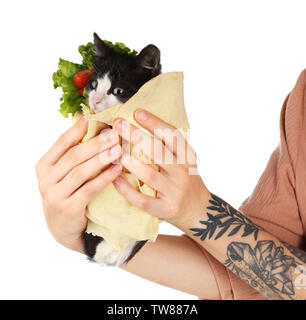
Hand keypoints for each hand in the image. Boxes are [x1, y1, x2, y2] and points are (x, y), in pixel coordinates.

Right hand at [35, 117, 121, 252]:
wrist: (64, 229)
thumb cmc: (68, 195)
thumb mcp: (64, 175)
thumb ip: (72, 155)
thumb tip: (89, 126)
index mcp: (44, 166)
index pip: (61, 143)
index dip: (77, 130)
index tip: (93, 119)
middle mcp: (45, 180)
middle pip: (73, 156)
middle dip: (95, 144)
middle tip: (113, 135)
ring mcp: (54, 195)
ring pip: (80, 172)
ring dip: (101, 159)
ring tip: (118, 149)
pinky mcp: (68, 209)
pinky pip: (89, 189)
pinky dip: (104, 178)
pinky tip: (117, 169)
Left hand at [112, 109, 209, 229]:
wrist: (199, 211)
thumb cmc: (187, 182)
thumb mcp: (185, 162)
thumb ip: (169, 148)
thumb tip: (141, 126)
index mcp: (188, 158)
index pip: (172, 136)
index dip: (155, 123)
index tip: (137, 112)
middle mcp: (182, 173)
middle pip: (158, 152)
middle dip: (136, 136)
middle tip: (118, 125)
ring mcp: (174, 192)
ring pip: (149, 175)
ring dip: (130, 162)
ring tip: (114, 151)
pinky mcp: (165, 209)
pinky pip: (143, 200)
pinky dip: (128, 190)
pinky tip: (115, 180)